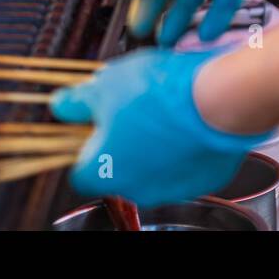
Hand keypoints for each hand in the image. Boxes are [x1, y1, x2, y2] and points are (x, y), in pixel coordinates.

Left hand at [50, 47, 270, 207]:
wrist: (216, 98)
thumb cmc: (158, 94)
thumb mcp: (104, 87)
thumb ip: (78, 102)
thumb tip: (62, 105)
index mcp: (104, 174)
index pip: (81, 170)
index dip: (86, 144)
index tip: (95, 122)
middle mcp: (136, 191)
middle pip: (120, 168)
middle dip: (124, 142)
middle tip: (131, 108)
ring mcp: (173, 189)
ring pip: (155, 167)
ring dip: (155, 144)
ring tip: (164, 109)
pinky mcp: (206, 181)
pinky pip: (188, 164)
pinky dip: (186, 146)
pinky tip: (188, 119)